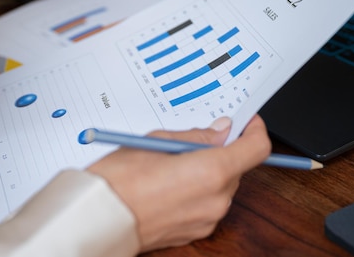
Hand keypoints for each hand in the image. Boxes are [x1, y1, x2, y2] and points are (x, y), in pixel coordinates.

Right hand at [87, 114, 270, 251]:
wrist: (97, 219)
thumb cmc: (120, 179)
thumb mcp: (158, 141)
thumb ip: (197, 135)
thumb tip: (221, 131)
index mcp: (212, 172)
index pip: (257, 148)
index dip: (254, 130)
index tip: (245, 121)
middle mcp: (216, 200)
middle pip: (237, 167)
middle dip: (222, 150)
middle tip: (192, 139)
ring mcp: (207, 219)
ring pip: (222, 185)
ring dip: (208, 171)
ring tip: (172, 163)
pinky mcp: (196, 232)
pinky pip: (207, 203)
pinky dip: (197, 190)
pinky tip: (169, 183)